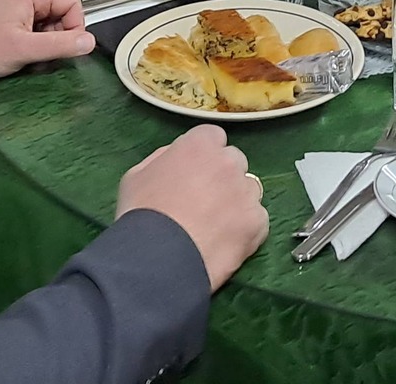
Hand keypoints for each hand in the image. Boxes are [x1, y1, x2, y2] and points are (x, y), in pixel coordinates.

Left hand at [0, 0, 92, 80]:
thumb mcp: (24, 50)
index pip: (72, 3)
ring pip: (47, 22)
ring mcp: (15, 2)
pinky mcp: (8, 15)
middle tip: (42, 59)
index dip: (75, 27)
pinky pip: (33, 25)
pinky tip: (20, 55)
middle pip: (60, 12)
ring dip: (44, 43)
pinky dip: (32, 42)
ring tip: (28, 59)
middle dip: (57, 38)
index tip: (64, 51)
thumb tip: (92, 42)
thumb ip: (60, 45)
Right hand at [116, 124, 267, 288]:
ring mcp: (246, 192)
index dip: (204, 155)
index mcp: (200, 144)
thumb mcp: (137, 174)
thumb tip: (177, 157)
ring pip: (248, 190)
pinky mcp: (257, 223)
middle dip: (223, 176)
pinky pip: (257, 220)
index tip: (195, 173)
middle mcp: (229, 162)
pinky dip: (245, 229)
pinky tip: (224, 242)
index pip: (213, 137)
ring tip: (214, 226)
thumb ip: (164, 157)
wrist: (157, 258)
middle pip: (234, 162)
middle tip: (204, 201)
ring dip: (236, 201)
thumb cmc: (141, 214)